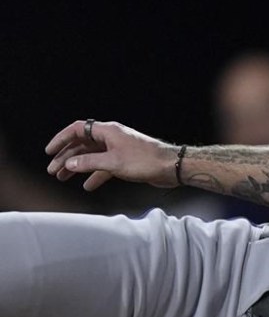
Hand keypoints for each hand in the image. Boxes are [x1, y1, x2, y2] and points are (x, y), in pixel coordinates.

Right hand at [45, 120, 178, 190]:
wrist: (172, 167)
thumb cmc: (146, 160)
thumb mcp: (113, 163)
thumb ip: (89, 163)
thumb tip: (70, 164)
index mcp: (107, 131)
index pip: (77, 130)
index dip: (61, 139)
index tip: (49, 152)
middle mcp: (111, 138)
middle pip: (82, 145)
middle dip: (66, 157)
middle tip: (53, 171)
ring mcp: (118, 150)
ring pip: (92, 157)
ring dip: (77, 167)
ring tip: (63, 178)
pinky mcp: (125, 162)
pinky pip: (104, 167)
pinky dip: (95, 175)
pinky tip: (88, 186)